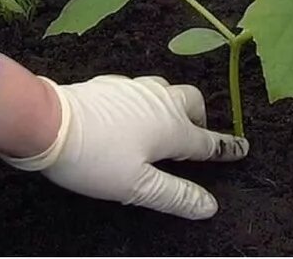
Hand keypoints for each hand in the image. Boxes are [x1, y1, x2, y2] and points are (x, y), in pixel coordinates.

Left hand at [0, 75, 247, 219]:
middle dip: (200, 118)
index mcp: (171, 128)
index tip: (243, 148)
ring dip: (173, 106)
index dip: (226, 148)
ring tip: (163, 125)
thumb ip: (175, 195)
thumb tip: (210, 205)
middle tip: (195, 137)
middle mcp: (160, 102)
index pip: (207, 141)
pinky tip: (129, 115)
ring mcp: (135, 90)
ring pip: (167, 91)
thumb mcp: (137, 187)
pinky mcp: (111, 85)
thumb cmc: (96, 159)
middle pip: (192, 103)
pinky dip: (146, 102)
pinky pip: (140, 90)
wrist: (49, 122)